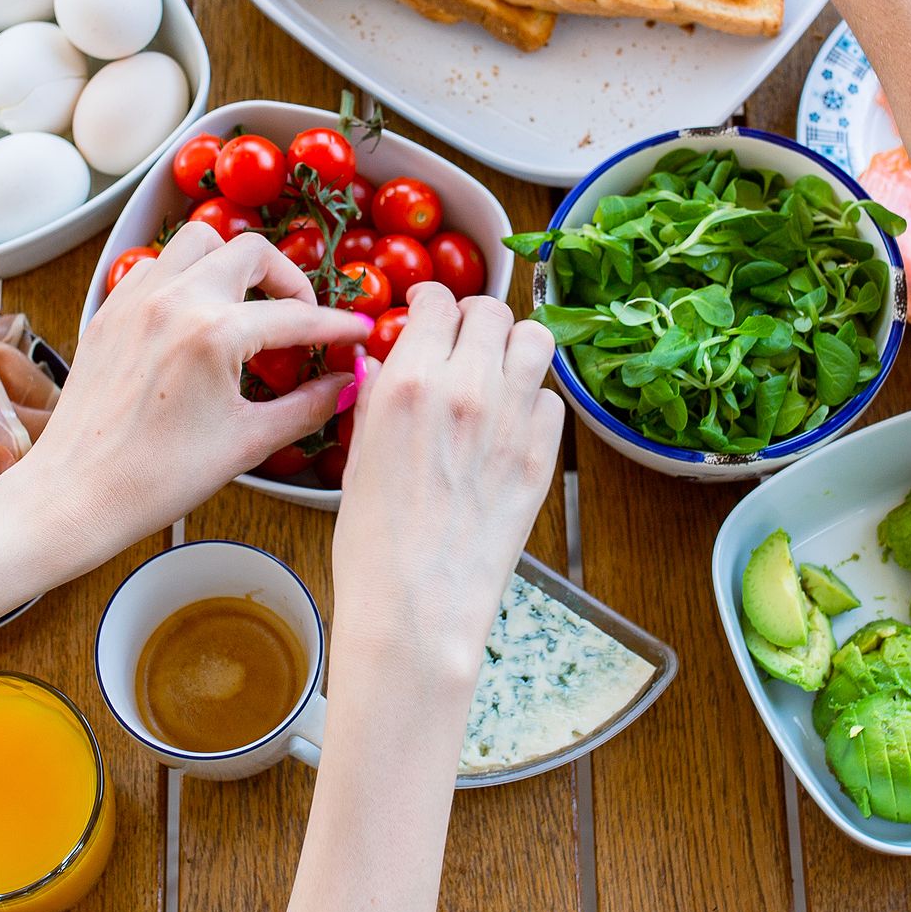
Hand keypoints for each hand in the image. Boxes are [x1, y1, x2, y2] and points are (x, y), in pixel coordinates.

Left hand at [21, 224, 370, 559]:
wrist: (77, 493)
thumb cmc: (156, 477)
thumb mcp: (247, 443)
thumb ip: (305, 407)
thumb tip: (343, 384)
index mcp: (214, 333)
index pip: (295, 317)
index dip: (336, 327)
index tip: (355, 331)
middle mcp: (175, 301)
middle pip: (251, 252)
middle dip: (288, 279)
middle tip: (301, 315)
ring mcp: (137, 300)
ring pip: (198, 241)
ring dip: (231, 262)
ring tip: (248, 301)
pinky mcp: (110, 311)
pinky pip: (155, 265)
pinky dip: (183, 275)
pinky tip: (195, 314)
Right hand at [329, 287, 562, 687]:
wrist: (417, 608)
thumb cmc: (375, 545)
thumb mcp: (358, 457)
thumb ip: (377, 398)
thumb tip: (383, 364)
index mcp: (411, 383)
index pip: (437, 303)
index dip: (430, 304)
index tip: (429, 313)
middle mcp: (468, 390)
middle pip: (492, 312)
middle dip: (474, 321)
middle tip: (464, 342)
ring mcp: (512, 422)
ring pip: (535, 341)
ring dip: (515, 348)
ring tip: (499, 371)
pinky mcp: (542, 458)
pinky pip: (552, 401)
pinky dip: (534, 403)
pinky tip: (511, 425)